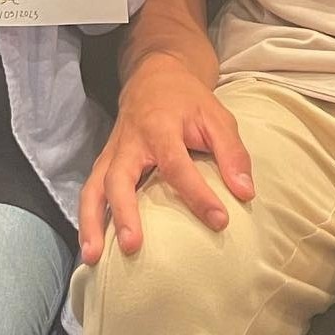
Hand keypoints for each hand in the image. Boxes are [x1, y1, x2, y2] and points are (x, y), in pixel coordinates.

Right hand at [78, 57, 254, 263]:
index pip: (176, 165)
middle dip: (123, 213)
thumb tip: (245, 193)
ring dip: (92, 223)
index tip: (219, 220)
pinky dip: (88, 219)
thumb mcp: (217, 117)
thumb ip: (232, 153)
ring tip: (94, 258)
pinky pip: (91, 192)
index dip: (198, 194)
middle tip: (132, 246)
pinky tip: (93, 249)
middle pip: (119, 178)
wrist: (155, 76)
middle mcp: (130, 142)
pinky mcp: (104, 163)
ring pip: (93, 188)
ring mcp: (112, 153)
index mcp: (160, 127)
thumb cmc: (189, 101)